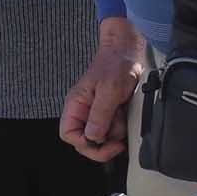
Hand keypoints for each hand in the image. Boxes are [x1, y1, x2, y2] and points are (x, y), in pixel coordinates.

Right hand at [59, 19, 143, 162]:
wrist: (128, 51)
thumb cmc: (116, 64)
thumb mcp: (109, 90)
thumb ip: (100, 115)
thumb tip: (92, 137)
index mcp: (76, 104)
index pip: (68, 134)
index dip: (83, 143)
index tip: (101, 142)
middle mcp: (83, 110)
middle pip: (85, 140)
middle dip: (103, 142)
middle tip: (117, 139)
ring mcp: (96, 112)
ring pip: (101, 137)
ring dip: (115, 132)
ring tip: (121, 114)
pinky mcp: (108, 113)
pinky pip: (112, 129)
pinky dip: (121, 126)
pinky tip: (124, 113)